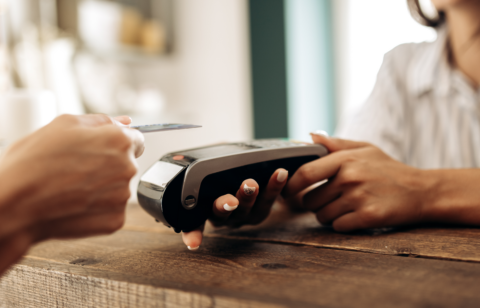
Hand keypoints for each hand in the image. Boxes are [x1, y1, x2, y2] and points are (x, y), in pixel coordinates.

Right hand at [0, 114, 143, 246]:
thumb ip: (100, 121)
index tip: (100, 150)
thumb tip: (125, 121)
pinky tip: (75, 204)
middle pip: (126, 163)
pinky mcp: (115, 220)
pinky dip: (97, 209)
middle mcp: (127, 167)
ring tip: (71, 187)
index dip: (115, 143)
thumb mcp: (62, 125)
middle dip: (107, 165)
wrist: (15, 204)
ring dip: (102, 187)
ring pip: (118, 188)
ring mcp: (123, 196)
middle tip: (76, 169)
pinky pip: (111, 211)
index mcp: (119, 140)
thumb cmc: (33, 163)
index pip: (135, 139)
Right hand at [181, 168, 288, 249]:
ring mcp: (243, 216)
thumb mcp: (208, 169)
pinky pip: (269, 201)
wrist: (243, 176)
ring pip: (247, 209)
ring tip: (252, 183)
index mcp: (203, 209)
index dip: (192, 234)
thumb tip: (203, 152)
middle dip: (225, 206)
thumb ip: (204, 164)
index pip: (193, 225)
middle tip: (231, 200)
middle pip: (221, 214)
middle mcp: (223, 217)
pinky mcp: (261, 211)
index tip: (193, 242)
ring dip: (251, 196)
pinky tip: (281, 174)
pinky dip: (275, 187)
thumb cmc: (217, 173)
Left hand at [283, 133, 430, 231]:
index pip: (306, 173)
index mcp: (346, 159)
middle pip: (310, 199)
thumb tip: (309, 136)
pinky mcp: (367, 217)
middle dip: (313, 203)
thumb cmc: (388, 169)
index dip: (292, 185)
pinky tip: (354, 215)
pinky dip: (341, 224)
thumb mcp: (365, 149)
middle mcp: (350, 178)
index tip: (287, 191)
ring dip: (327, 215)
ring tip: (344, 206)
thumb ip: (335, 143)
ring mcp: (359, 198)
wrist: (421, 191)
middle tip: (328, 199)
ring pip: (321, 215)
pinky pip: (337, 226)